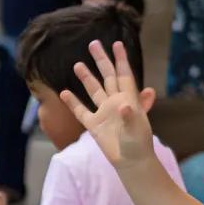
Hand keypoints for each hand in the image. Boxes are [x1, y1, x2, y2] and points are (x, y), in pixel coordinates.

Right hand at [61, 39, 156, 170]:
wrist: (132, 161)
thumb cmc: (139, 144)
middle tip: (93, 43)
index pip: (124, 74)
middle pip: (107, 76)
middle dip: (101, 60)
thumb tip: (124, 105)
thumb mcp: (136, 129)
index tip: (117, 43)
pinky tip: (64, 92)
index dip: (121, 59)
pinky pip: (81, 111)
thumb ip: (130, 116)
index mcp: (128, 98)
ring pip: (93, 90)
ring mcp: (104, 112)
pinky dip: (73, 103)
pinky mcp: (94, 125)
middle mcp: (115, 101)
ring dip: (86, 77)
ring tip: (77, 64)